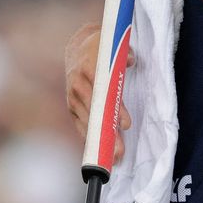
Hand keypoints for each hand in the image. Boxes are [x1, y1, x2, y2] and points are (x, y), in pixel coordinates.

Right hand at [64, 22, 131, 162]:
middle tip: (121, 151)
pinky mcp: (71, 106)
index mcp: (89, 68)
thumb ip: (124, 53)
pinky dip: (90, 138)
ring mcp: (73, 97)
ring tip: (114, 157)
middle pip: (96, 114)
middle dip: (109, 134)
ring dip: (100, 141)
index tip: (126, 124)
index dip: (116, 110)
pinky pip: (80, 124)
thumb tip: (131, 62)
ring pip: (88, 123)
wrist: (78, 47)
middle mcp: (78, 85)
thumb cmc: (102, 47)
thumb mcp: (113, 44)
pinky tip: (98, 151)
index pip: (104, 93)